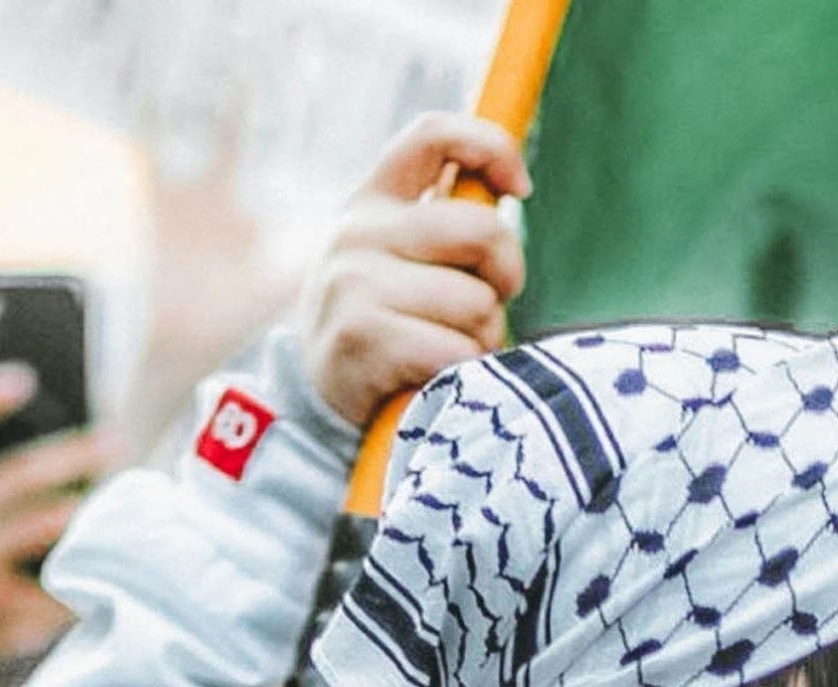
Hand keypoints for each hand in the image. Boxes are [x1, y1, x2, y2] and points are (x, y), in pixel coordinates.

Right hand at [0, 372, 118, 676]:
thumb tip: (33, 435)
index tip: (24, 379)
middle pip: (16, 475)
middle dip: (75, 453)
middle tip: (117, 440)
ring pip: (44, 528)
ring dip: (91, 507)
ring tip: (129, 498)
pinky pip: (55, 587)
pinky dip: (87, 574)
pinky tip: (117, 567)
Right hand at [298, 112, 530, 430]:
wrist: (317, 400)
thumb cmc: (385, 326)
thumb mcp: (401, 261)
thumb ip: (446, 227)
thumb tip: (508, 187)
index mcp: (373, 200)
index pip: (433, 135)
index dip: (491, 148)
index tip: (520, 189)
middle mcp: (358, 231)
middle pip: (481, 230)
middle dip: (506, 275)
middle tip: (490, 305)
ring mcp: (355, 282)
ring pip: (476, 302)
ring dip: (483, 338)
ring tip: (451, 349)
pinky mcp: (363, 337)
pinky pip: (455, 351)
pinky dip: (461, 372)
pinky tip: (436, 378)